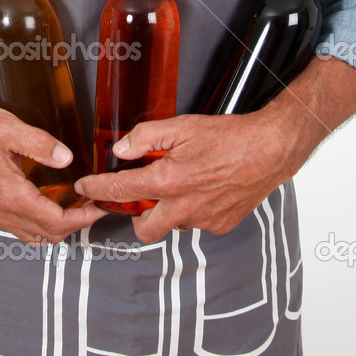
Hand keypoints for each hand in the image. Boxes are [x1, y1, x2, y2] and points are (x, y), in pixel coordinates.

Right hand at [0, 104, 107, 243]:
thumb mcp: (10, 129)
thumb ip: (40, 144)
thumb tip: (66, 159)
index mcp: (11, 195)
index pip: (56, 221)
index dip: (83, 217)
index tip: (99, 206)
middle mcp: (3, 211)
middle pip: (49, 233)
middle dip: (76, 223)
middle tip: (94, 205)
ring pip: (36, 235)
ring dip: (60, 226)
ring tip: (77, 205)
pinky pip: (23, 229)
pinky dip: (42, 224)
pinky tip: (50, 205)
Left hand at [74, 112, 294, 242]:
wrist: (269, 151)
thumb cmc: (229, 136)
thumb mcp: (182, 126)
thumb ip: (146, 137)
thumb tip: (121, 149)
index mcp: (169, 181)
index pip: (121, 191)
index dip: (98, 189)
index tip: (87, 187)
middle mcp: (184, 207)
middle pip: (143, 229)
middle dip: (133, 216)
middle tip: (136, 196)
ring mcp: (203, 220)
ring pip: (172, 224)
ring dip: (167, 209)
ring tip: (180, 182)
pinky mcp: (220, 226)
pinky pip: (196, 223)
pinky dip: (192, 209)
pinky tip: (202, 188)